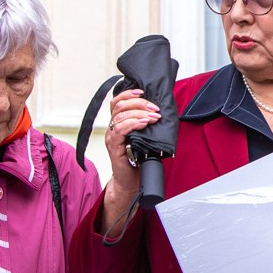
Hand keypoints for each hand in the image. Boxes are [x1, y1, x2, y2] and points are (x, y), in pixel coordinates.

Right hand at [99, 89, 159, 229]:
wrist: (132, 181)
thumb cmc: (139, 159)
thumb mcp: (144, 137)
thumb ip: (146, 123)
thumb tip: (159, 110)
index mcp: (118, 122)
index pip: (117, 101)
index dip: (128, 93)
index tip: (143, 92)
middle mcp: (113, 128)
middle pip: (118, 105)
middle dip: (139, 103)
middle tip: (154, 108)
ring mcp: (112, 137)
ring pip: (120, 116)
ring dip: (139, 113)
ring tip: (153, 117)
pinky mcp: (114, 147)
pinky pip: (120, 130)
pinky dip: (133, 123)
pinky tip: (144, 123)